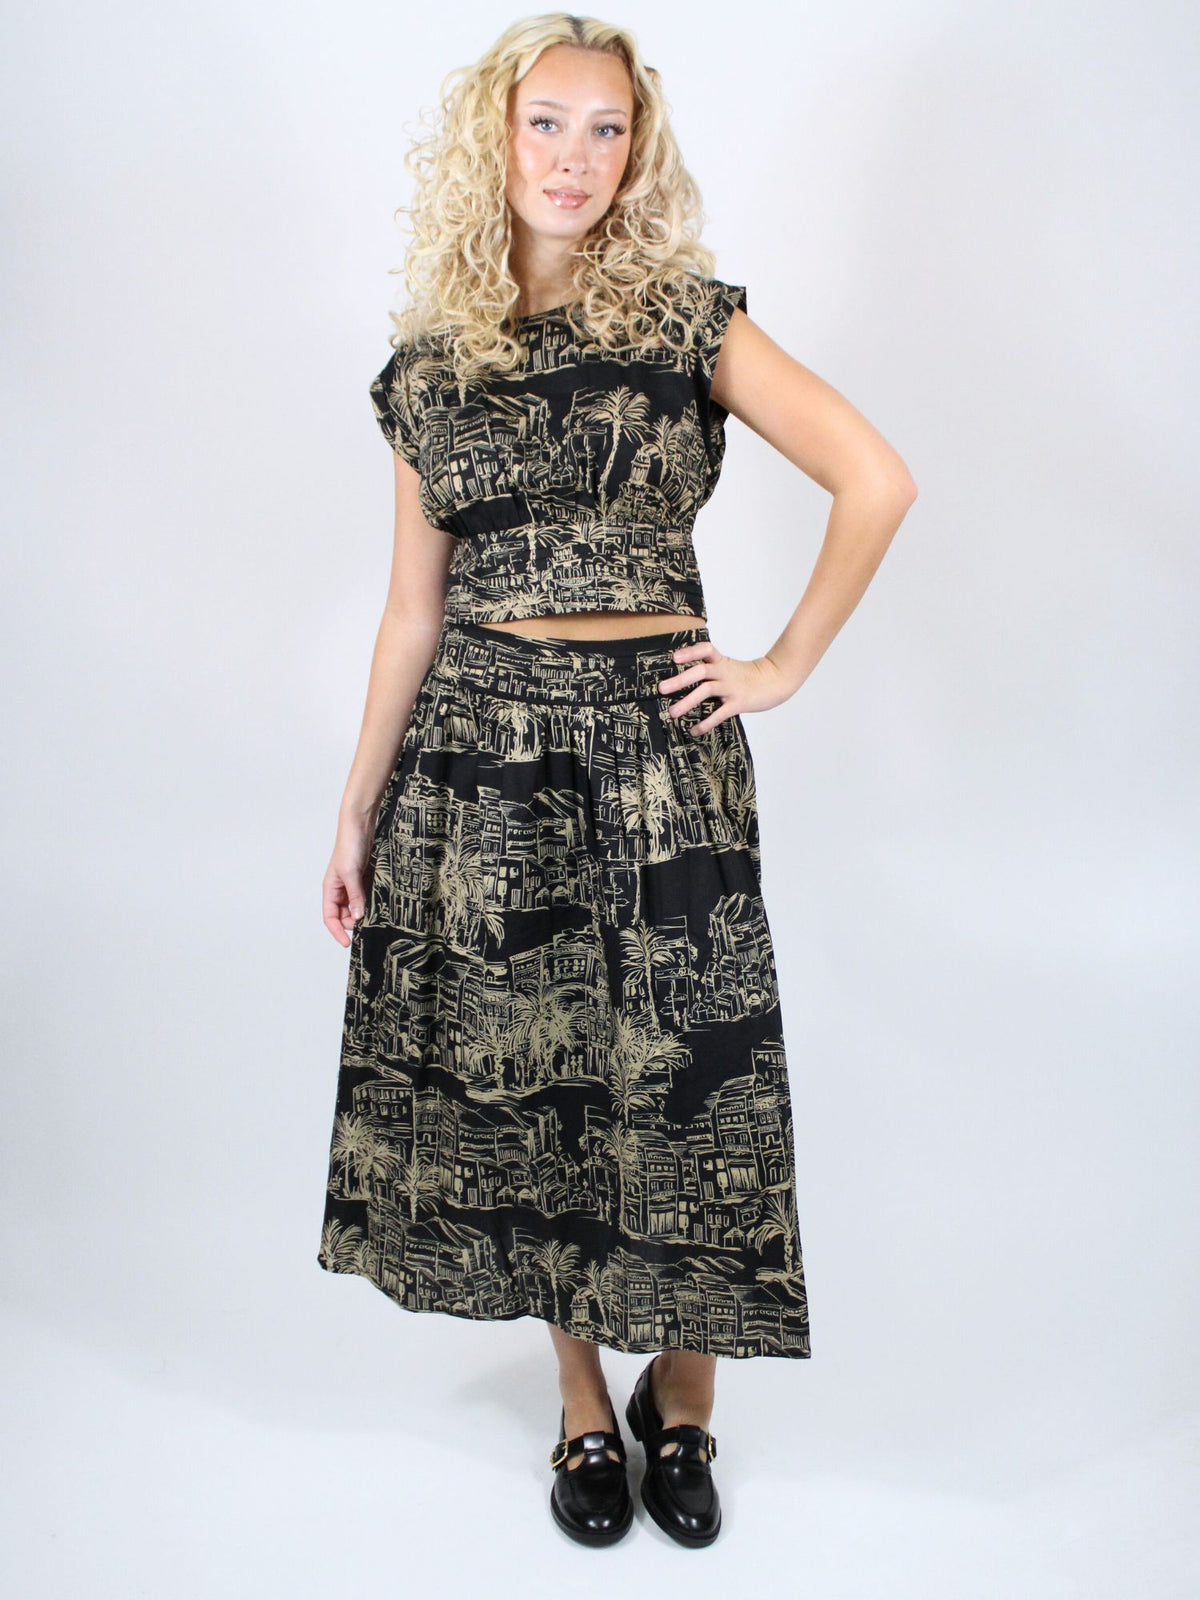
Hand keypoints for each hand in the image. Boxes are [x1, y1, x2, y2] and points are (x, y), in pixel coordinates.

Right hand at [322, 814, 376, 947]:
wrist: (361, 825)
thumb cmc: (349, 845)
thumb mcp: (351, 873)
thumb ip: (355, 895)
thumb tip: (358, 917)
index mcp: (331, 889)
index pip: (330, 917)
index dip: (337, 931)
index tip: (348, 943)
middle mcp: (341, 889)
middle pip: (345, 915)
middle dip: (355, 922)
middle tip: (369, 925)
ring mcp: (354, 884)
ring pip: (358, 907)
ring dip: (366, 912)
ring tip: (377, 916)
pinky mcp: (366, 879)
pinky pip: (368, 896)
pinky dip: (373, 902)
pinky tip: (381, 905)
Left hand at [657, 639, 794, 735]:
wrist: (775, 680)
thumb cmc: (747, 675)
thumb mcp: (728, 666)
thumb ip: (709, 668)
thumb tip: (681, 678)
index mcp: (721, 661)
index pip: (705, 649)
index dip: (690, 652)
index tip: (674, 658)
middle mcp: (724, 672)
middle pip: (700, 672)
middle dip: (679, 680)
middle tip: (661, 689)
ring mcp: (732, 687)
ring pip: (706, 691)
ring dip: (687, 702)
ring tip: (672, 713)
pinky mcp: (739, 703)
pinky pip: (720, 713)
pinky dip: (707, 722)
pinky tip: (695, 730)